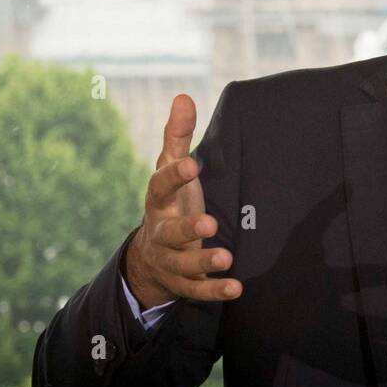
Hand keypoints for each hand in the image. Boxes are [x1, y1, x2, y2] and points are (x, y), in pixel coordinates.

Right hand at [125, 94, 242, 307]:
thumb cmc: (171, 202)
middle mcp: (160, 231)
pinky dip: (215, 290)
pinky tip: (236, 287)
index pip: (160, 187)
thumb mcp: (171, 169)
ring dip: (203, 262)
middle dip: (187, 228)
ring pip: (182, 265)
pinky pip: (196, 290)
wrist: (151, 258)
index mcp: (159, 201)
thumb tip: (183, 97)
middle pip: (169, 232)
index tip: (191, 165)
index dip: (174, 176)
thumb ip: (178, 136)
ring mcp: (170, 260)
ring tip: (226, 258)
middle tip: (210, 223)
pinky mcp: (182, 283)